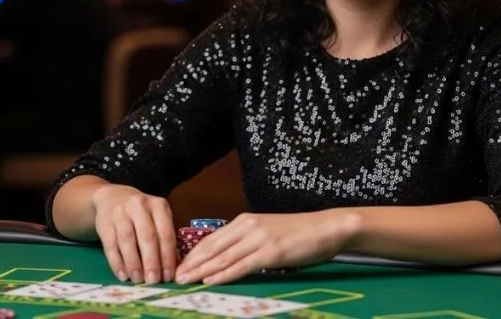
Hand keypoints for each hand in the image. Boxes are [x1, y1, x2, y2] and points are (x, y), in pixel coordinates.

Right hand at [92, 184, 176, 284]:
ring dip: (133, 263)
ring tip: (138, 280)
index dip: (167, 256)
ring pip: (127, 241)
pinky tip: (123, 275)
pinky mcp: (104, 223)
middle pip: (147, 237)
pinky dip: (117, 262)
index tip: (168, 276)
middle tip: (153, 280)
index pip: (165, 233)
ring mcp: (120, 213)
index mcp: (158, 206)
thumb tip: (173, 267)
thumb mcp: (157, 218)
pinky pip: (110, 245)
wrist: (113, 198)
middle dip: (151, 261)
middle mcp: (139, 206)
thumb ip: (165, 239)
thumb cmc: (142, 214)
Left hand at [174, 210, 355, 284]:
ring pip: (223, 257)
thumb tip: (229, 257)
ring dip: (202, 270)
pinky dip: (224, 274)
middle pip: (213, 247)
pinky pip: (242, 265)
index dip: (193, 254)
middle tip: (174, 277)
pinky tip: (210, 280)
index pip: (212, 239)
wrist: (326, 228)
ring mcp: (259, 238)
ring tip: (185, 280)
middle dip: (191, 263)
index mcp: (246, 221)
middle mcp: (248, 226)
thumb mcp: (268, 232)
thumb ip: (248, 241)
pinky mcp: (271, 252)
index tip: (179, 266)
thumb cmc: (299, 233)